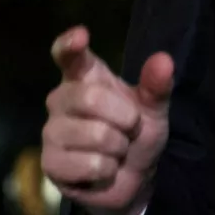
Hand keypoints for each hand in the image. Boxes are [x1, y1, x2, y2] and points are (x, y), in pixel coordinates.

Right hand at [42, 26, 173, 214]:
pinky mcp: (50, 163)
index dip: (70, 45)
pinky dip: (109, 170)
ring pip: (95, 134)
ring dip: (119, 148)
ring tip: (115, 151)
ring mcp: (51, 131)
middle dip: (125, 118)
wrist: (132, 178)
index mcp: (83, 78)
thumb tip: (164, 60)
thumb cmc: (136, 134)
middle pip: (91, 98)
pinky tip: (103, 170)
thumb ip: (156, 86)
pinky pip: (90, 163)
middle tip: (130, 128)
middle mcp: (60, 99)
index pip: (69, 56)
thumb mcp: (153, 109)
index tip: (80, 36)